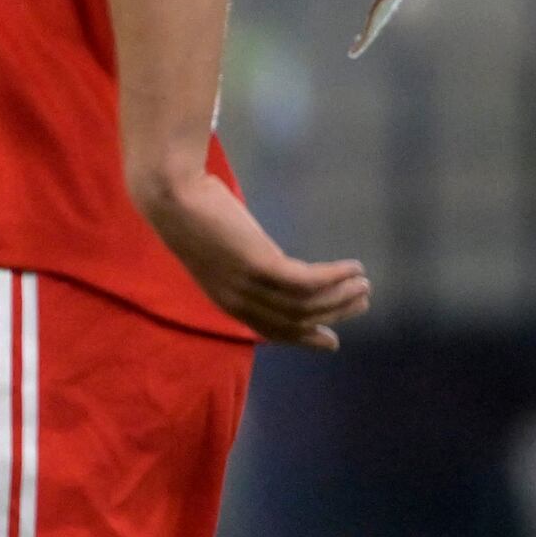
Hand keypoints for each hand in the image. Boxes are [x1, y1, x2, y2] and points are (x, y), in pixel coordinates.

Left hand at [131, 158, 370, 349]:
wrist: (171, 195)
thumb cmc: (194, 216)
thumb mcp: (220, 253)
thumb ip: (243, 269)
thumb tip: (271, 269)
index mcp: (226, 301)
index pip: (272, 331)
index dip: (304, 338)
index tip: (332, 341)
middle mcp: (238, 300)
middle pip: (296, 321)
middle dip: (334, 315)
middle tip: (362, 301)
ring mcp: (248, 284)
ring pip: (307, 305)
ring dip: (341, 296)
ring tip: (364, 284)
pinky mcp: (259, 264)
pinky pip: (308, 281)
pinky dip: (335, 276)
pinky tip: (353, 266)